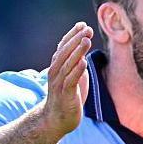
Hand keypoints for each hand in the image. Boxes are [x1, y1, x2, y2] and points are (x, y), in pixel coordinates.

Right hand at [41, 22, 92, 136]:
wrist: (57, 118)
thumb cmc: (68, 95)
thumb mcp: (73, 75)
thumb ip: (76, 61)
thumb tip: (84, 46)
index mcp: (57, 65)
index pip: (63, 46)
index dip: (72, 34)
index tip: (83, 24)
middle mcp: (55, 72)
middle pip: (65, 52)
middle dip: (76, 39)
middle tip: (87, 29)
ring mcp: (59, 83)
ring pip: (67, 64)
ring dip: (77, 51)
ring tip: (86, 40)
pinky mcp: (65, 94)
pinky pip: (70, 81)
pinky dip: (76, 71)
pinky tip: (83, 63)